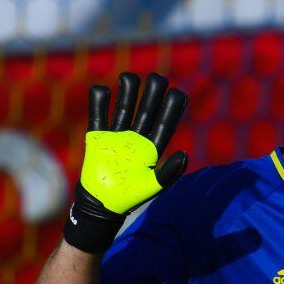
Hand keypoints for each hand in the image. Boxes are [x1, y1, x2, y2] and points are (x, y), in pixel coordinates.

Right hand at [64, 72, 188, 252]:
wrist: (102, 205)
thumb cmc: (130, 197)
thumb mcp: (152, 185)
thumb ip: (169, 172)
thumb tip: (185, 155)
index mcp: (152, 148)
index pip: (165, 124)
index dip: (172, 109)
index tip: (178, 93)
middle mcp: (136, 139)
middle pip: (146, 111)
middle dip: (152, 95)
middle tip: (158, 78)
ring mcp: (116, 137)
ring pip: (124, 109)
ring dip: (127, 94)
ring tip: (130, 77)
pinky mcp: (97, 138)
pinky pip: (98, 116)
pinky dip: (98, 103)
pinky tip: (102, 89)